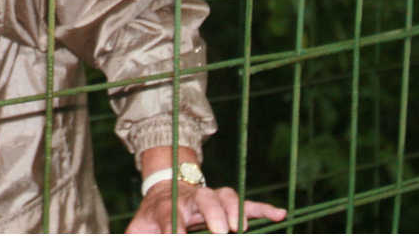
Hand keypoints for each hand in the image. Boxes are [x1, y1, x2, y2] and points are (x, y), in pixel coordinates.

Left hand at [126, 182, 286, 233]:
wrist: (165, 187)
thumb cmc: (153, 216)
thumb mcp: (139, 228)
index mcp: (167, 206)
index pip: (171, 217)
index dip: (176, 230)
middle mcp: (191, 198)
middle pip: (204, 200)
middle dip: (213, 215)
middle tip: (219, 231)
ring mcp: (210, 198)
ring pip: (225, 195)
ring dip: (235, 209)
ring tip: (241, 227)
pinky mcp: (226, 201)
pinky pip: (247, 202)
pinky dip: (262, 207)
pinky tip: (279, 214)